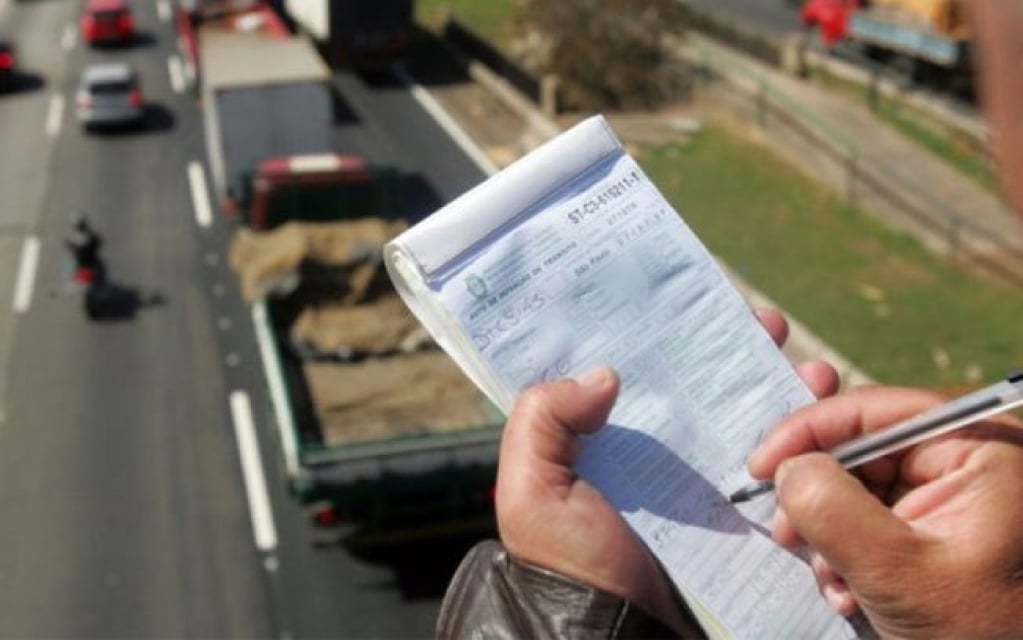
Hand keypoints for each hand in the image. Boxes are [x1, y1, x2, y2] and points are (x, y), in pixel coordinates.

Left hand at [496, 309, 839, 631]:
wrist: (618, 639)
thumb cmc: (570, 566)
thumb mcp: (533, 491)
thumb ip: (543, 421)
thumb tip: (605, 374)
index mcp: (604, 439)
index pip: (635, 369)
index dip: (664, 329)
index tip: (696, 294)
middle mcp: (656, 453)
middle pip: (700, 382)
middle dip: (739, 344)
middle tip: (768, 322)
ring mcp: (702, 482)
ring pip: (746, 415)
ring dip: (782, 383)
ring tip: (811, 370)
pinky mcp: (739, 514)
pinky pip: (776, 466)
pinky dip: (805, 437)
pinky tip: (825, 415)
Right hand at [748, 386, 1022, 638]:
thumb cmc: (980, 632)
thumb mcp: (898, 572)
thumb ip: (835, 510)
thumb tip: (787, 468)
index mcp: (980, 447)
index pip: (875, 411)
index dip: (808, 430)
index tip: (761, 465)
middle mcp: (967, 459)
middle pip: (861, 449)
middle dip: (818, 495)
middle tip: (789, 532)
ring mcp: (953, 495)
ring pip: (858, 487)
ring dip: (829, 534)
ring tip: (834, 579)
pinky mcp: (936, 527)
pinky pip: (872, 518)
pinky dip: (847, 552)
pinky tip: (850, 590)